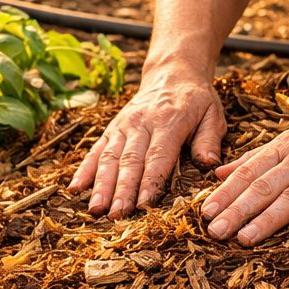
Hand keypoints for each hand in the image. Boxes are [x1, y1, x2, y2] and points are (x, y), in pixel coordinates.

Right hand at [69, 65, 225, 217]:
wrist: (172, 72)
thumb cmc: (196, 100)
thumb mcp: (213, 115)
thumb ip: (209, 140)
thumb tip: (209, 164)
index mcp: (170, 121)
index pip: (158, 155)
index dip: (150, 181)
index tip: (144, 205)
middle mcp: (142, 123)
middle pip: (130, 160)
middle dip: (122, 190)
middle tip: (116, 216)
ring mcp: (123, 125)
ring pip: (110, 157)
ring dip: (102, 185)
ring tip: (95, 209)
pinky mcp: (112, 128)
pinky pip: (96, 150)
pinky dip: (85, 169)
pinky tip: (75, 188)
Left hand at [202, 96, 288, 246]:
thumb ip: (257, 155)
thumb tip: (220, 170)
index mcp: (286, 146)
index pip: (250, 171)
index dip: (226, 192)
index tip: (204, 212)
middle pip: (265, 186)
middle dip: (237, 209)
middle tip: (215, 231)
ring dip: (268, 219)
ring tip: (245, 238)